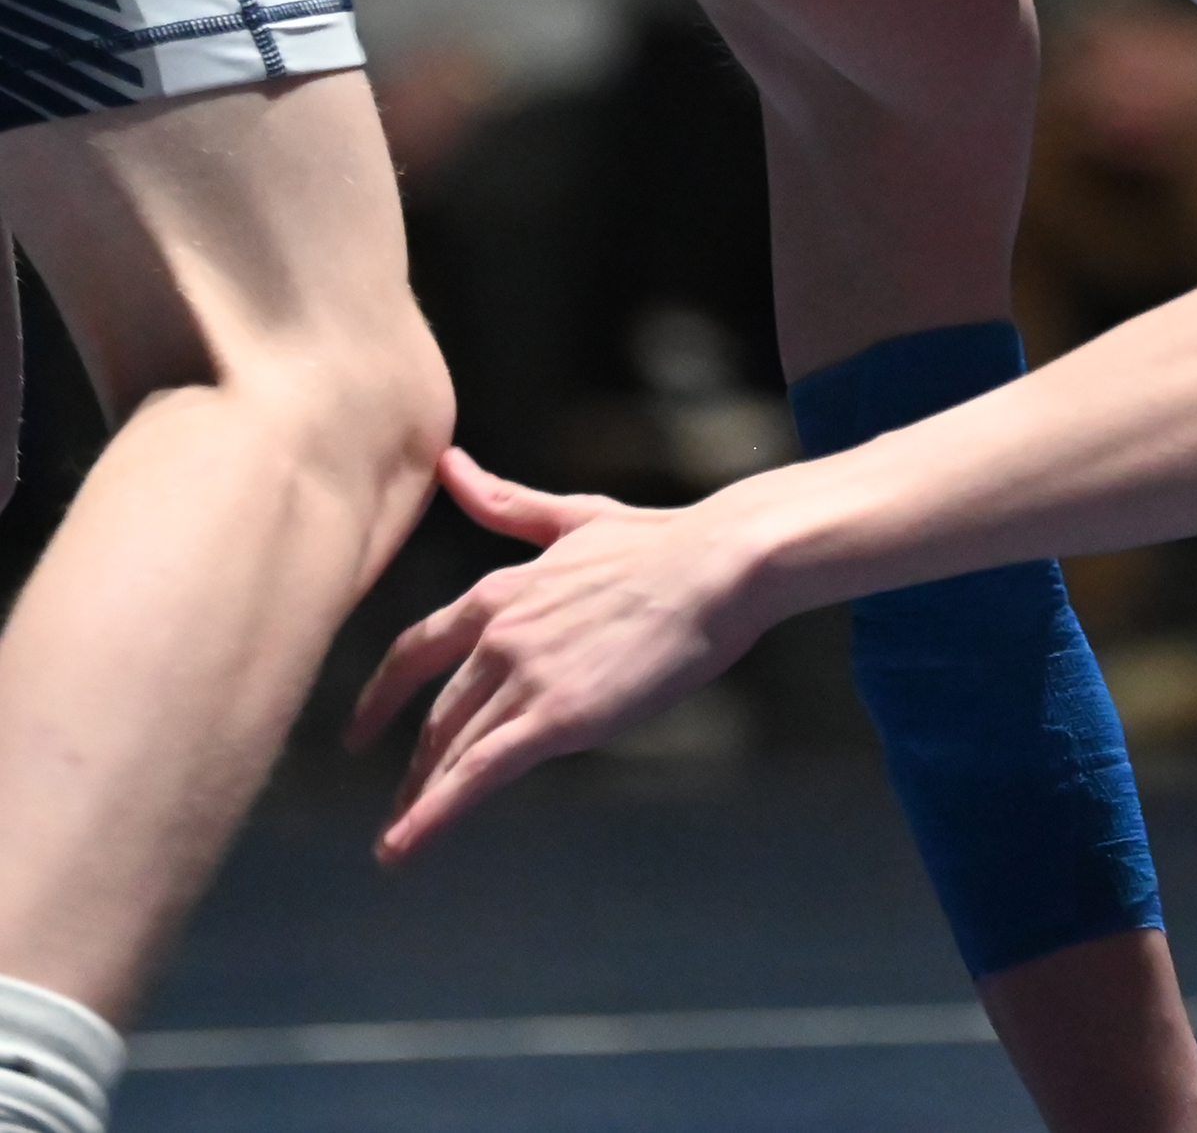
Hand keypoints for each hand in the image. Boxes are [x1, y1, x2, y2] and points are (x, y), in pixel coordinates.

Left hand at [346, 449, 767, 863]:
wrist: (721, 565)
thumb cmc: (668, 540)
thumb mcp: (577, 518)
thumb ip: (508, 503)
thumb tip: (449, 462)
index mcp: (500, 591)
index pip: (419, 650)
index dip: (382, 694)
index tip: (360, 730)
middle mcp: (495, 635)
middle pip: (435, 713)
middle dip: (412, 764)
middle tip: (395, 807)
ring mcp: (522, 677)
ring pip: (452, 750)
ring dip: (419, 800)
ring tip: (397, 840)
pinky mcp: (555, 718)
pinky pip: (477, 776)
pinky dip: (433, 816)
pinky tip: (404, 849)